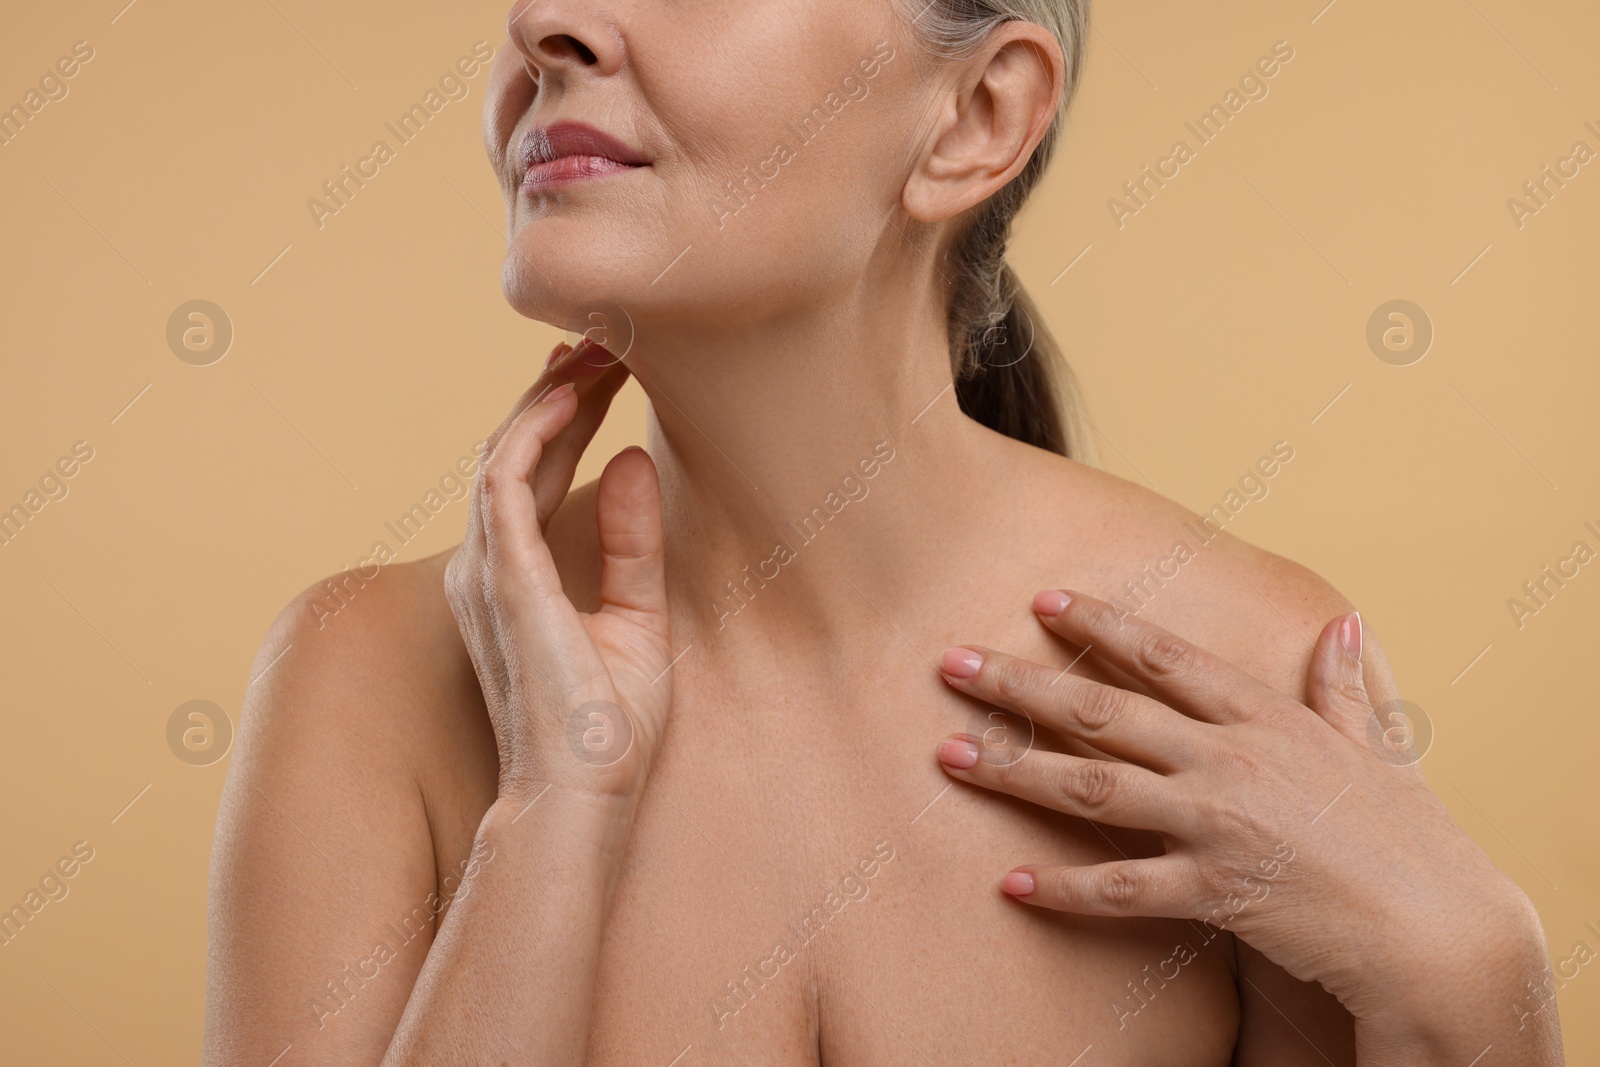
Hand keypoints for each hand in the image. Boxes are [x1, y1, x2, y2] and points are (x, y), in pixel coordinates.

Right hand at [445, 340, 671, 803]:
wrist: (584, 795)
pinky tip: (570, 395)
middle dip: (556, 392)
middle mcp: (488, 567)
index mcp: (515, 577)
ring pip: (504, 454)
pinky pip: (503, 483)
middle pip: (515, 452)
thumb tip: (636, 460)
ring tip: (594, 349)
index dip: (569, 416)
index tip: (613, 370)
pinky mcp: (502, 578)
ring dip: (546, 397)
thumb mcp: (636, 619)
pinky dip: (531, 432)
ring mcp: (487, 570)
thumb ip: (633, 544)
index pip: (535, 475)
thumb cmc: (608, 728)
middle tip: (604, 339)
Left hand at [933, 591, 1556, 1058]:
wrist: (1441, 932)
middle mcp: (1230, 759)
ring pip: (1092, 788)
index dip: (1100, 625)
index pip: (1165, 657)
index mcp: (1265, 717)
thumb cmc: (1411, 840)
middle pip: (1103, 712)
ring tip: (949, 757)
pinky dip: (1063, 886)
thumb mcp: (1377, 750)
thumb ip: (1346, 688)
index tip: (1042, 600)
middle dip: (1020, 684)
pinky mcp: (1216, 891)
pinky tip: (1010, 882)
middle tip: (950, 665)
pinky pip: (1122, 888)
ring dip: (1014, 770)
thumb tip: (1340, 624)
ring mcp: (1218, 823)